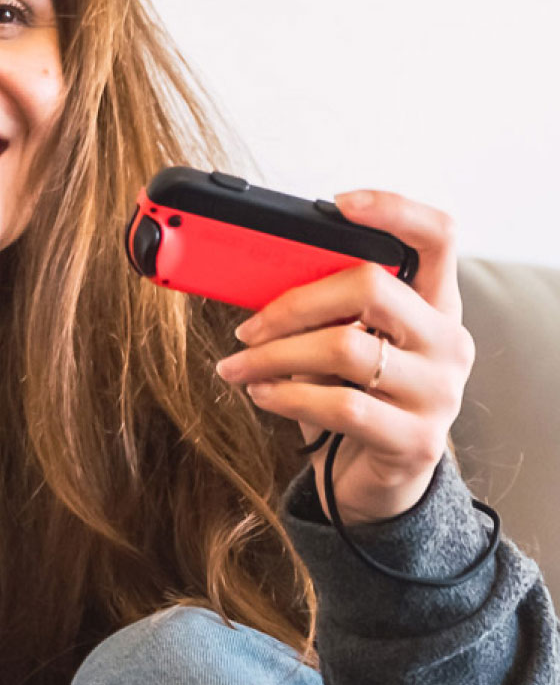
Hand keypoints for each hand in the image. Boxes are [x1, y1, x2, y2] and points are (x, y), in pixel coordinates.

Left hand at [215, 190, 474, 523]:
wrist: (377, 479)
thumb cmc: (354, 398)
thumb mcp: (344, 344)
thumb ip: (324, 309)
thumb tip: (248, 274)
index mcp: (436, 306)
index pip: (438, 237)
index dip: (393, 210)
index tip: (339, 204)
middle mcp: (447, 343)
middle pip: (371, 287)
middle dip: (294, 302)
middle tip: (248, 325)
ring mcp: (439, 393)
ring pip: (345, 348)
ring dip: (272, 355)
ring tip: (236, 366)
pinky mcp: (415, 440)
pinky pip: (340, 405)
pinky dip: (286, 395)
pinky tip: (260, 393)